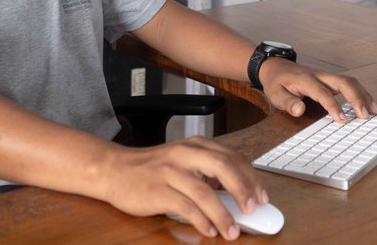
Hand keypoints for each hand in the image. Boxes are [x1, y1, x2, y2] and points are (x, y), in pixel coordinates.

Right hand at [99, 137, 266, 240]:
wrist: (114, 169)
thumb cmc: (151, 169)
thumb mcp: (181, 162)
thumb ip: (206, 173)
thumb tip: (237, 197)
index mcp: (194, 145)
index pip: (231, 158)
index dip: (250, 178)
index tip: (262, 196)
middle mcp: (184, 154)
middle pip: (223, 168)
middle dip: (243, 190)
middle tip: (254, 209)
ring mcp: (169, 171)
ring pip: (205, 192)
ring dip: (224, 215)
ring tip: (233, 231)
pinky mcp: (157, 190)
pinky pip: (185, 207)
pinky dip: (201, 221)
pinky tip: (209, 230)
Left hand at [259, 58, 376, 122]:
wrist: (275, 66)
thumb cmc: (276, 82)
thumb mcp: (275, 94)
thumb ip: (287, 102)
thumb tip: (299, 110)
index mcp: (306, 80)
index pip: (323, 93)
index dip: (333, 106)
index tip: (343, 120)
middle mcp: (319, 75)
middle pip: (343, 82)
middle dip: (356, 98)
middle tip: (365, 115)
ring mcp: (326, 76)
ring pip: (349, 81)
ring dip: (362, 95)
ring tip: (374, 111)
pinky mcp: (330, 79)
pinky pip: (348, 83)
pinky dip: (360, 92)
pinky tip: (368, 104)